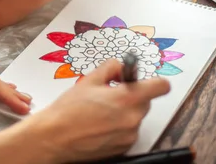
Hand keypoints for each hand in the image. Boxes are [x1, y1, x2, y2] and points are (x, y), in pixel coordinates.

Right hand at [24, 59, 169, 162]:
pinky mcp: (124, 148)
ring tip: (101, 112)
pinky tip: (100, 125)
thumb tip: (122, 67)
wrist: (54, 137)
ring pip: (136, 117)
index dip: (155, 81)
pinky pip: (128, 131)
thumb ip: (111, 68)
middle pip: (146, 101)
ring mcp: (129, 135)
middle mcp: (133, 118)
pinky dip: (119, 127)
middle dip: (132, 95)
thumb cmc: (69, 109)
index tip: (147, 81)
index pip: (161, 87)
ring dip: (125, 112)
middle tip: (111, 94)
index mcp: (127, 98)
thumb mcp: (89, 80)